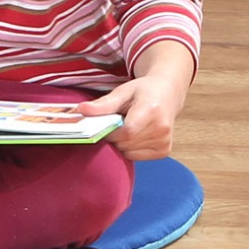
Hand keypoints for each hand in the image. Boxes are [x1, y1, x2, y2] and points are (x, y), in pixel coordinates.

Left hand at [85, 41, 193, 161]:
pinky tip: (136, 135)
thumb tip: (82, 110)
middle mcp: (161, 128)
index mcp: (152, 110)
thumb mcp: (123, 92)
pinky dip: (130, 148)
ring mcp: (164, 141)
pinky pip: (136, 156)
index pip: (126, 132)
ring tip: (129, 126)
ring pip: (128, 152)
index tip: (107, 124)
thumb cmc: (144, 91)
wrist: (167, 94)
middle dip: (115, 136)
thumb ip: (103, 104)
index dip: (112, 132)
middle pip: (125, 143)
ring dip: (122, 143)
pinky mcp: (164, 151)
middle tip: (118, 122)